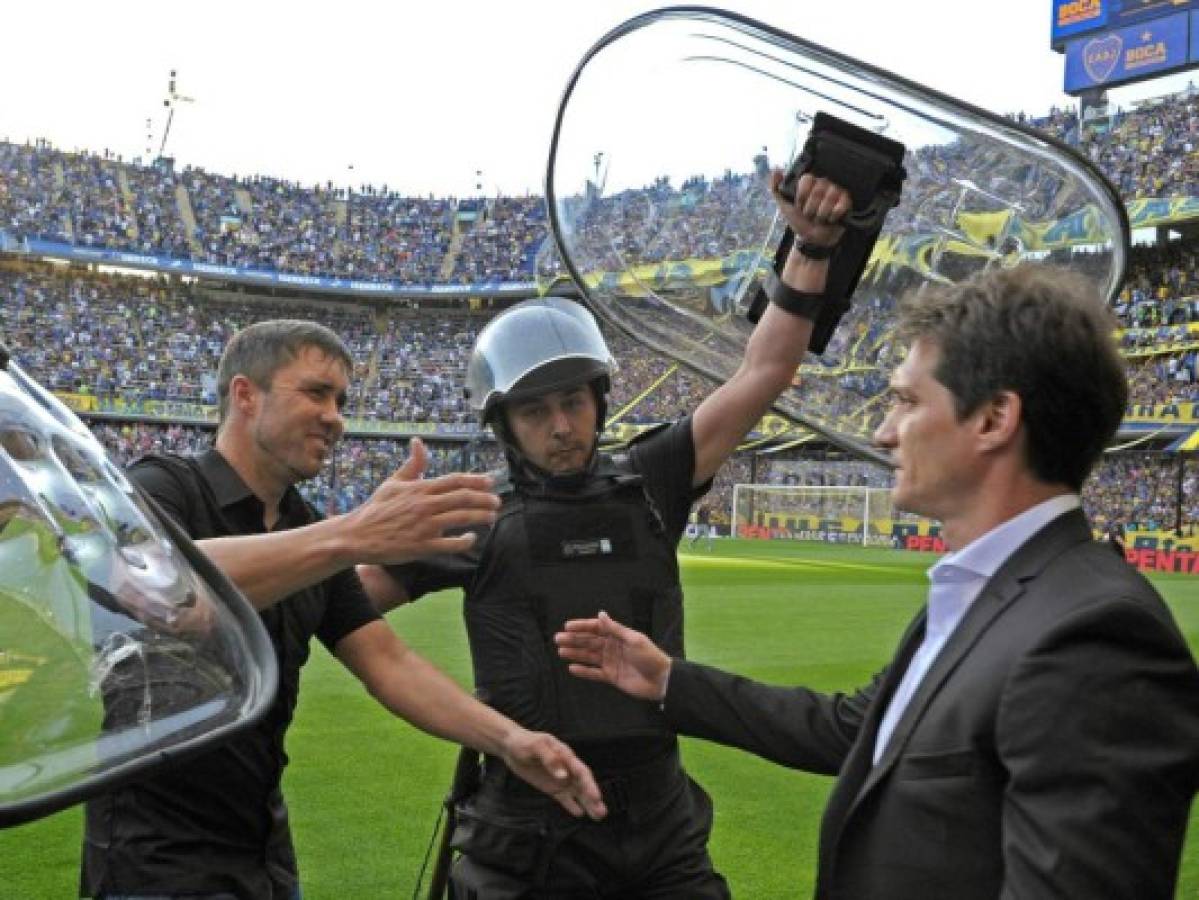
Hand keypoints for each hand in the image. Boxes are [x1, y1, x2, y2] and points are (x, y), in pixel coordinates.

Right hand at [341, 437, 499, 563]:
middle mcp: (425, 505)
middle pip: (463, 498)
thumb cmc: (376, 508)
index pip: (454, 481)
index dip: (475, 480)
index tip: (490, 481)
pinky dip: (464, 541)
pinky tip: (471, 537)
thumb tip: (418, 441)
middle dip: (484, 499)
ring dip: (480, 516)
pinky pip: (450, 544)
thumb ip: (412, 464)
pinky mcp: (422, 546)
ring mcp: (424, 526)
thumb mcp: (393, 482)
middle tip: (497, 501)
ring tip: (492, 516)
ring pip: (461, 518)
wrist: (357, 536)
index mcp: (420, 488)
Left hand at [498, 729, 606, 819]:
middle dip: (593, 798)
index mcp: (565, 755)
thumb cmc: (524, 742)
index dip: (590, 785)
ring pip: (577, 793)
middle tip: (602, 812)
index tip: (596, 797)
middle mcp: (566, 768)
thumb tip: (563, 775)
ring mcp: (560, 778)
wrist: (511, 746)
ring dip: (588, 804)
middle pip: (583, 785)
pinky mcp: (552, 787)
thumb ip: (550, 759)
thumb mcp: (536, 746)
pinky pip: (564, 798)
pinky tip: (580, 814)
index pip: (581, 772)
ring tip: (599, 816)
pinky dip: (572, 806)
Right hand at [554, 611, 671, 701]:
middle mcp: (612, 647)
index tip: (567, 626)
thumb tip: (601, 613)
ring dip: (575, 653)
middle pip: (589, 642)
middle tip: (557, 638)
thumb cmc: (650, 656)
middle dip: (574, 639)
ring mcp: (611, 662)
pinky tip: (572, 668)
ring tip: (561, 651)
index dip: (582, 626)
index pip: (597, 628)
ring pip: (589, 656)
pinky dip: (583, 671)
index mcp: (618, 636)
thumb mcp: (633, 639)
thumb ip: (615, 629)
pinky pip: (594, 673)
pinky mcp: (611, 676)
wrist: (661, 680)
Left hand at [769, 171, 850, 249]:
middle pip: (818, 191)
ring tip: (819, 218)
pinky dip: (833, 216)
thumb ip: (776, 188)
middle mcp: (824, 183)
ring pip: (829, 198)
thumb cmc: (799, 220)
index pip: (807, 179)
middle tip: (809, 215)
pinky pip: (841, 205)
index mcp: (809, 182)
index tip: (799, 206)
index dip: (801, 197)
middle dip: (810, 209)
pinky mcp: (846, 201)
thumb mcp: (783, 205)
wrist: (811, 238)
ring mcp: (836, 191)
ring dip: (821, 215)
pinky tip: (830, 219)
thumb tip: (776, 170)